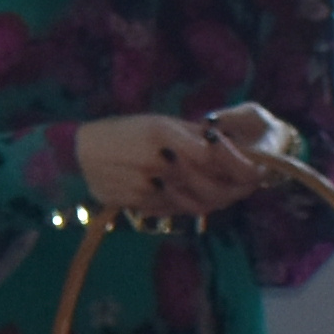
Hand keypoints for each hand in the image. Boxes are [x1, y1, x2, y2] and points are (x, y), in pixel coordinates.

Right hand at [74, 109, 287, 220]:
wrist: (75, 157)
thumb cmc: (121, 133)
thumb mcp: (159, 123)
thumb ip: (194, 135)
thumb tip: (231, 144)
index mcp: (165, 134)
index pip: (218, 156)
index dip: (244, 166)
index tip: (258, 168)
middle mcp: (159, 162)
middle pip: (214, 187)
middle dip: (238, 188)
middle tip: (249, 183)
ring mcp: (150, 188)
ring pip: (199, 204)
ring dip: (218, 199)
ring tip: (226, 190)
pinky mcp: (142, 206)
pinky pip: (178, 211)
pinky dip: (192, 204)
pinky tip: (192, 194)